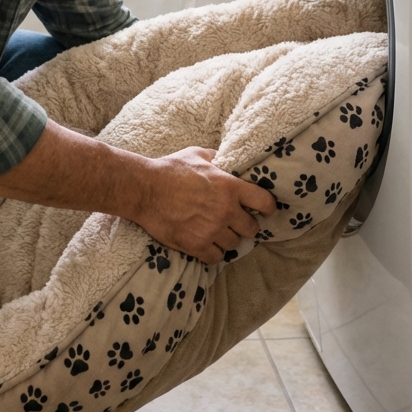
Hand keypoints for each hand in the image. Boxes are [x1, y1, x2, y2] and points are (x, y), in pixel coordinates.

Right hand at [131, 146, 277, 264]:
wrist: (144, 189)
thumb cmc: (169, 169)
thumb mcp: (197, 154)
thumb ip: (217, 157)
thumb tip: (228, 159)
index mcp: (229, 186)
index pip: (265, 202)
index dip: (267, 206)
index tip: (263, 209)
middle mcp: (225, 210)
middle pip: (252, 228)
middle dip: (245, 225)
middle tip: (235, 221)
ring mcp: (211, 230)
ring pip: (234, 244)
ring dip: (227, 238)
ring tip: (216, 231)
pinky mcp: (196, 245)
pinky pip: (216, 257)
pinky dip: (212, 252)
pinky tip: (205, 243)